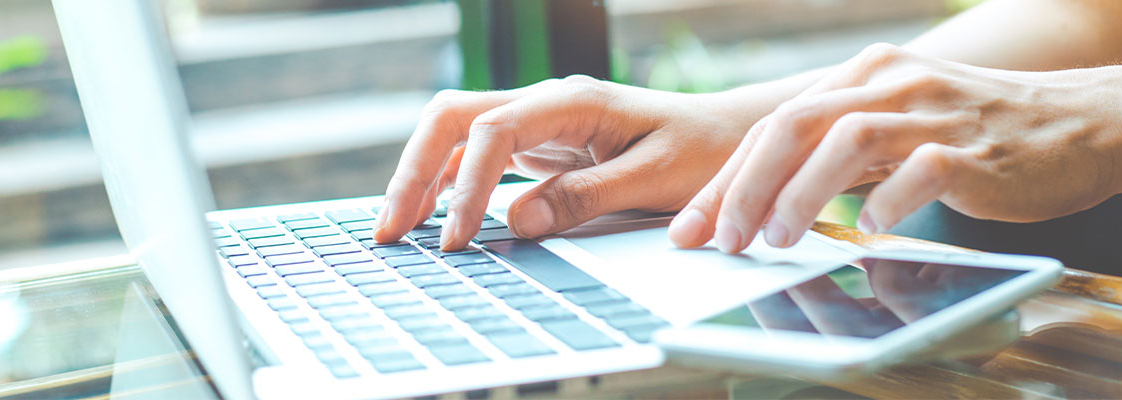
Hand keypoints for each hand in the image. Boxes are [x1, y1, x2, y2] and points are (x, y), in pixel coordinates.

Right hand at [374, 75, 760, 249]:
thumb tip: (517, 220)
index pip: (493, 130)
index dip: (467, 185)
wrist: (729, 138)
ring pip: (456, 133)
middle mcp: (546, 103)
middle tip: (391, 229)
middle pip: (453, 117)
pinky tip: (433, 217)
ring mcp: (538, 121)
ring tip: (396, 230)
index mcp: (573, 101)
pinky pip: (476, 154)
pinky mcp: (539, 144)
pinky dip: (448, 183)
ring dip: (421, 177)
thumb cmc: (702, 154)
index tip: (459, 238)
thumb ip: (586, 197)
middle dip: (414, 170)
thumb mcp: (653, 180)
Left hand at [669, 43, 1121, 251]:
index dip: (727, 178)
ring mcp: (932, 112)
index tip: (695, 226)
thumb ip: (841, 143)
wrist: (1085, 123)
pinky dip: (884, 203)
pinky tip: (867, 230)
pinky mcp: (973, 149)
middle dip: (744, 187)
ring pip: (844, 140)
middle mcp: (891, 82)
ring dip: (800, 194)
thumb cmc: (981, 132)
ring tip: (777, 239)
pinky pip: (917, 172)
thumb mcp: (899, 121)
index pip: (774, 124)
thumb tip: (769, 188)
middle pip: (793, 126)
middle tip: (721, 239)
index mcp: (865, 74)